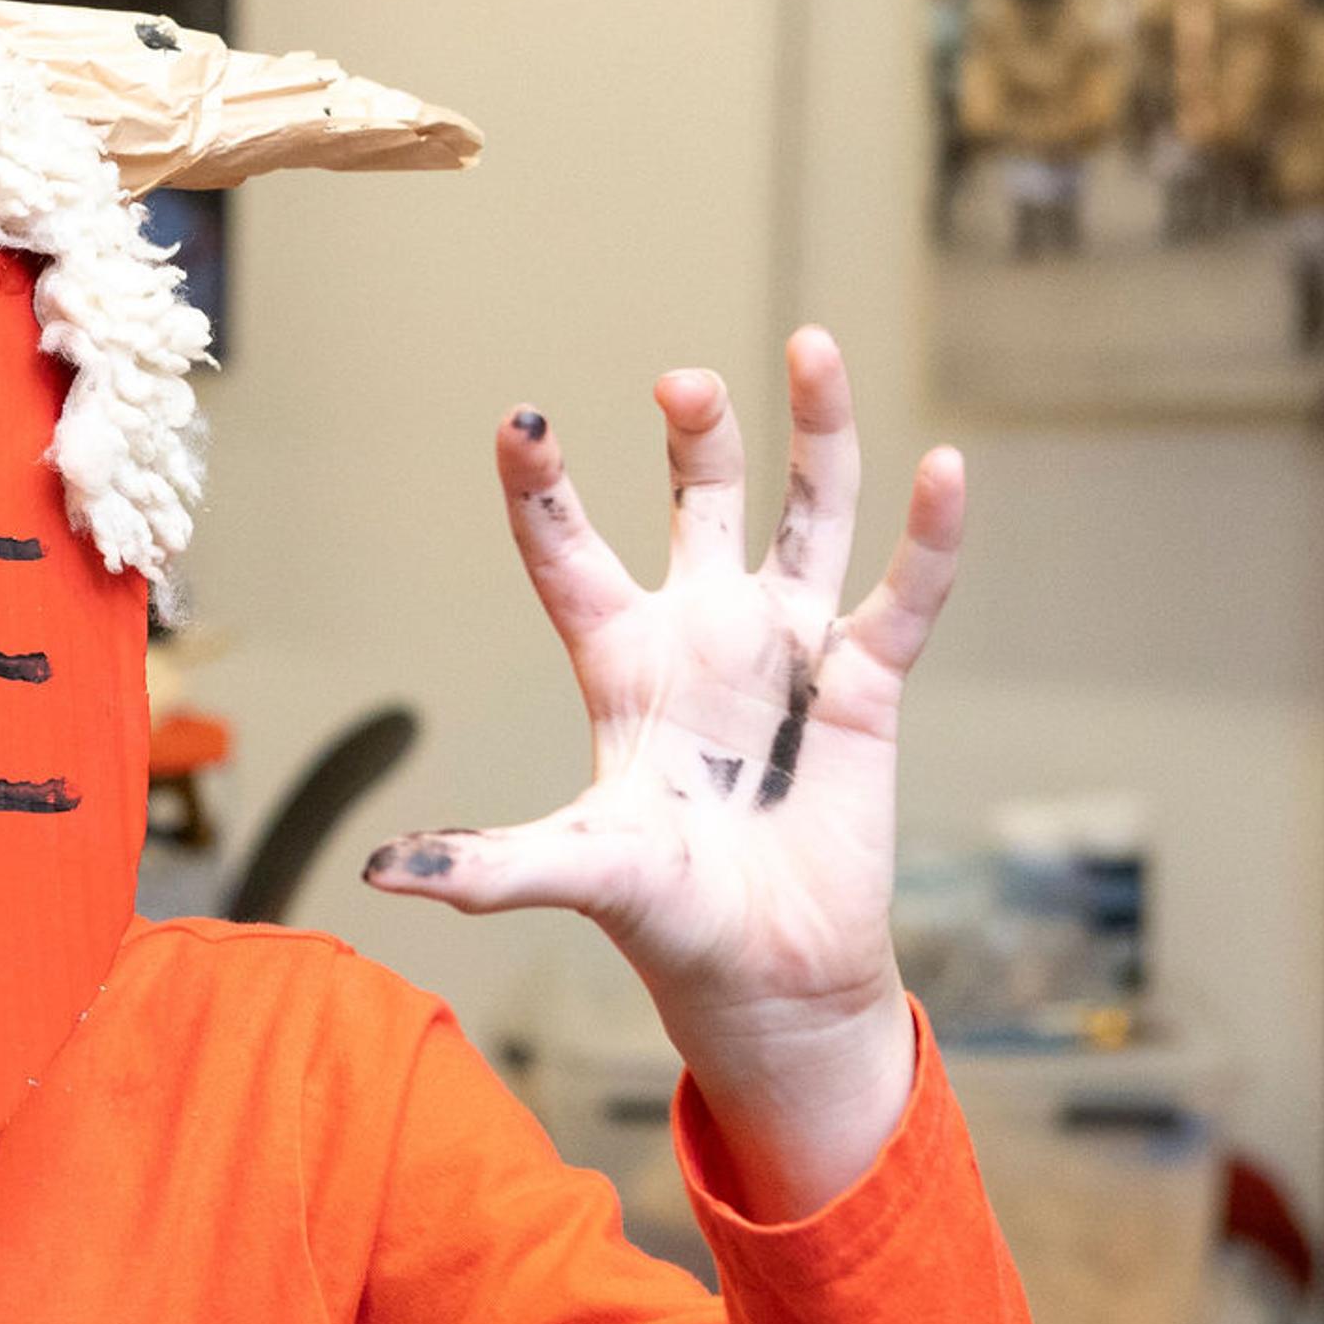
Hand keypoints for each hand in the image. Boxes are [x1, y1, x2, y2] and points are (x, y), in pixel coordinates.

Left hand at [364, 329, 964, 1211]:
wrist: (770, 978)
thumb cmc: (667, 920)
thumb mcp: (576, 874)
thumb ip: (489, 867)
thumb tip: (381, 877)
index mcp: (620, 664)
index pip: (569, 553)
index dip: (544, 488)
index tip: (519, 418)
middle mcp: (704, 636)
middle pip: (700, 502)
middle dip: (696, 437)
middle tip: (682, 382)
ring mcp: (789, 651)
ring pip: (809, 515)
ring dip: (815, 433)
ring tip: (810, 345)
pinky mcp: (867, 687)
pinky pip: (905, 595)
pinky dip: (928, 535)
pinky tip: (943, 465)